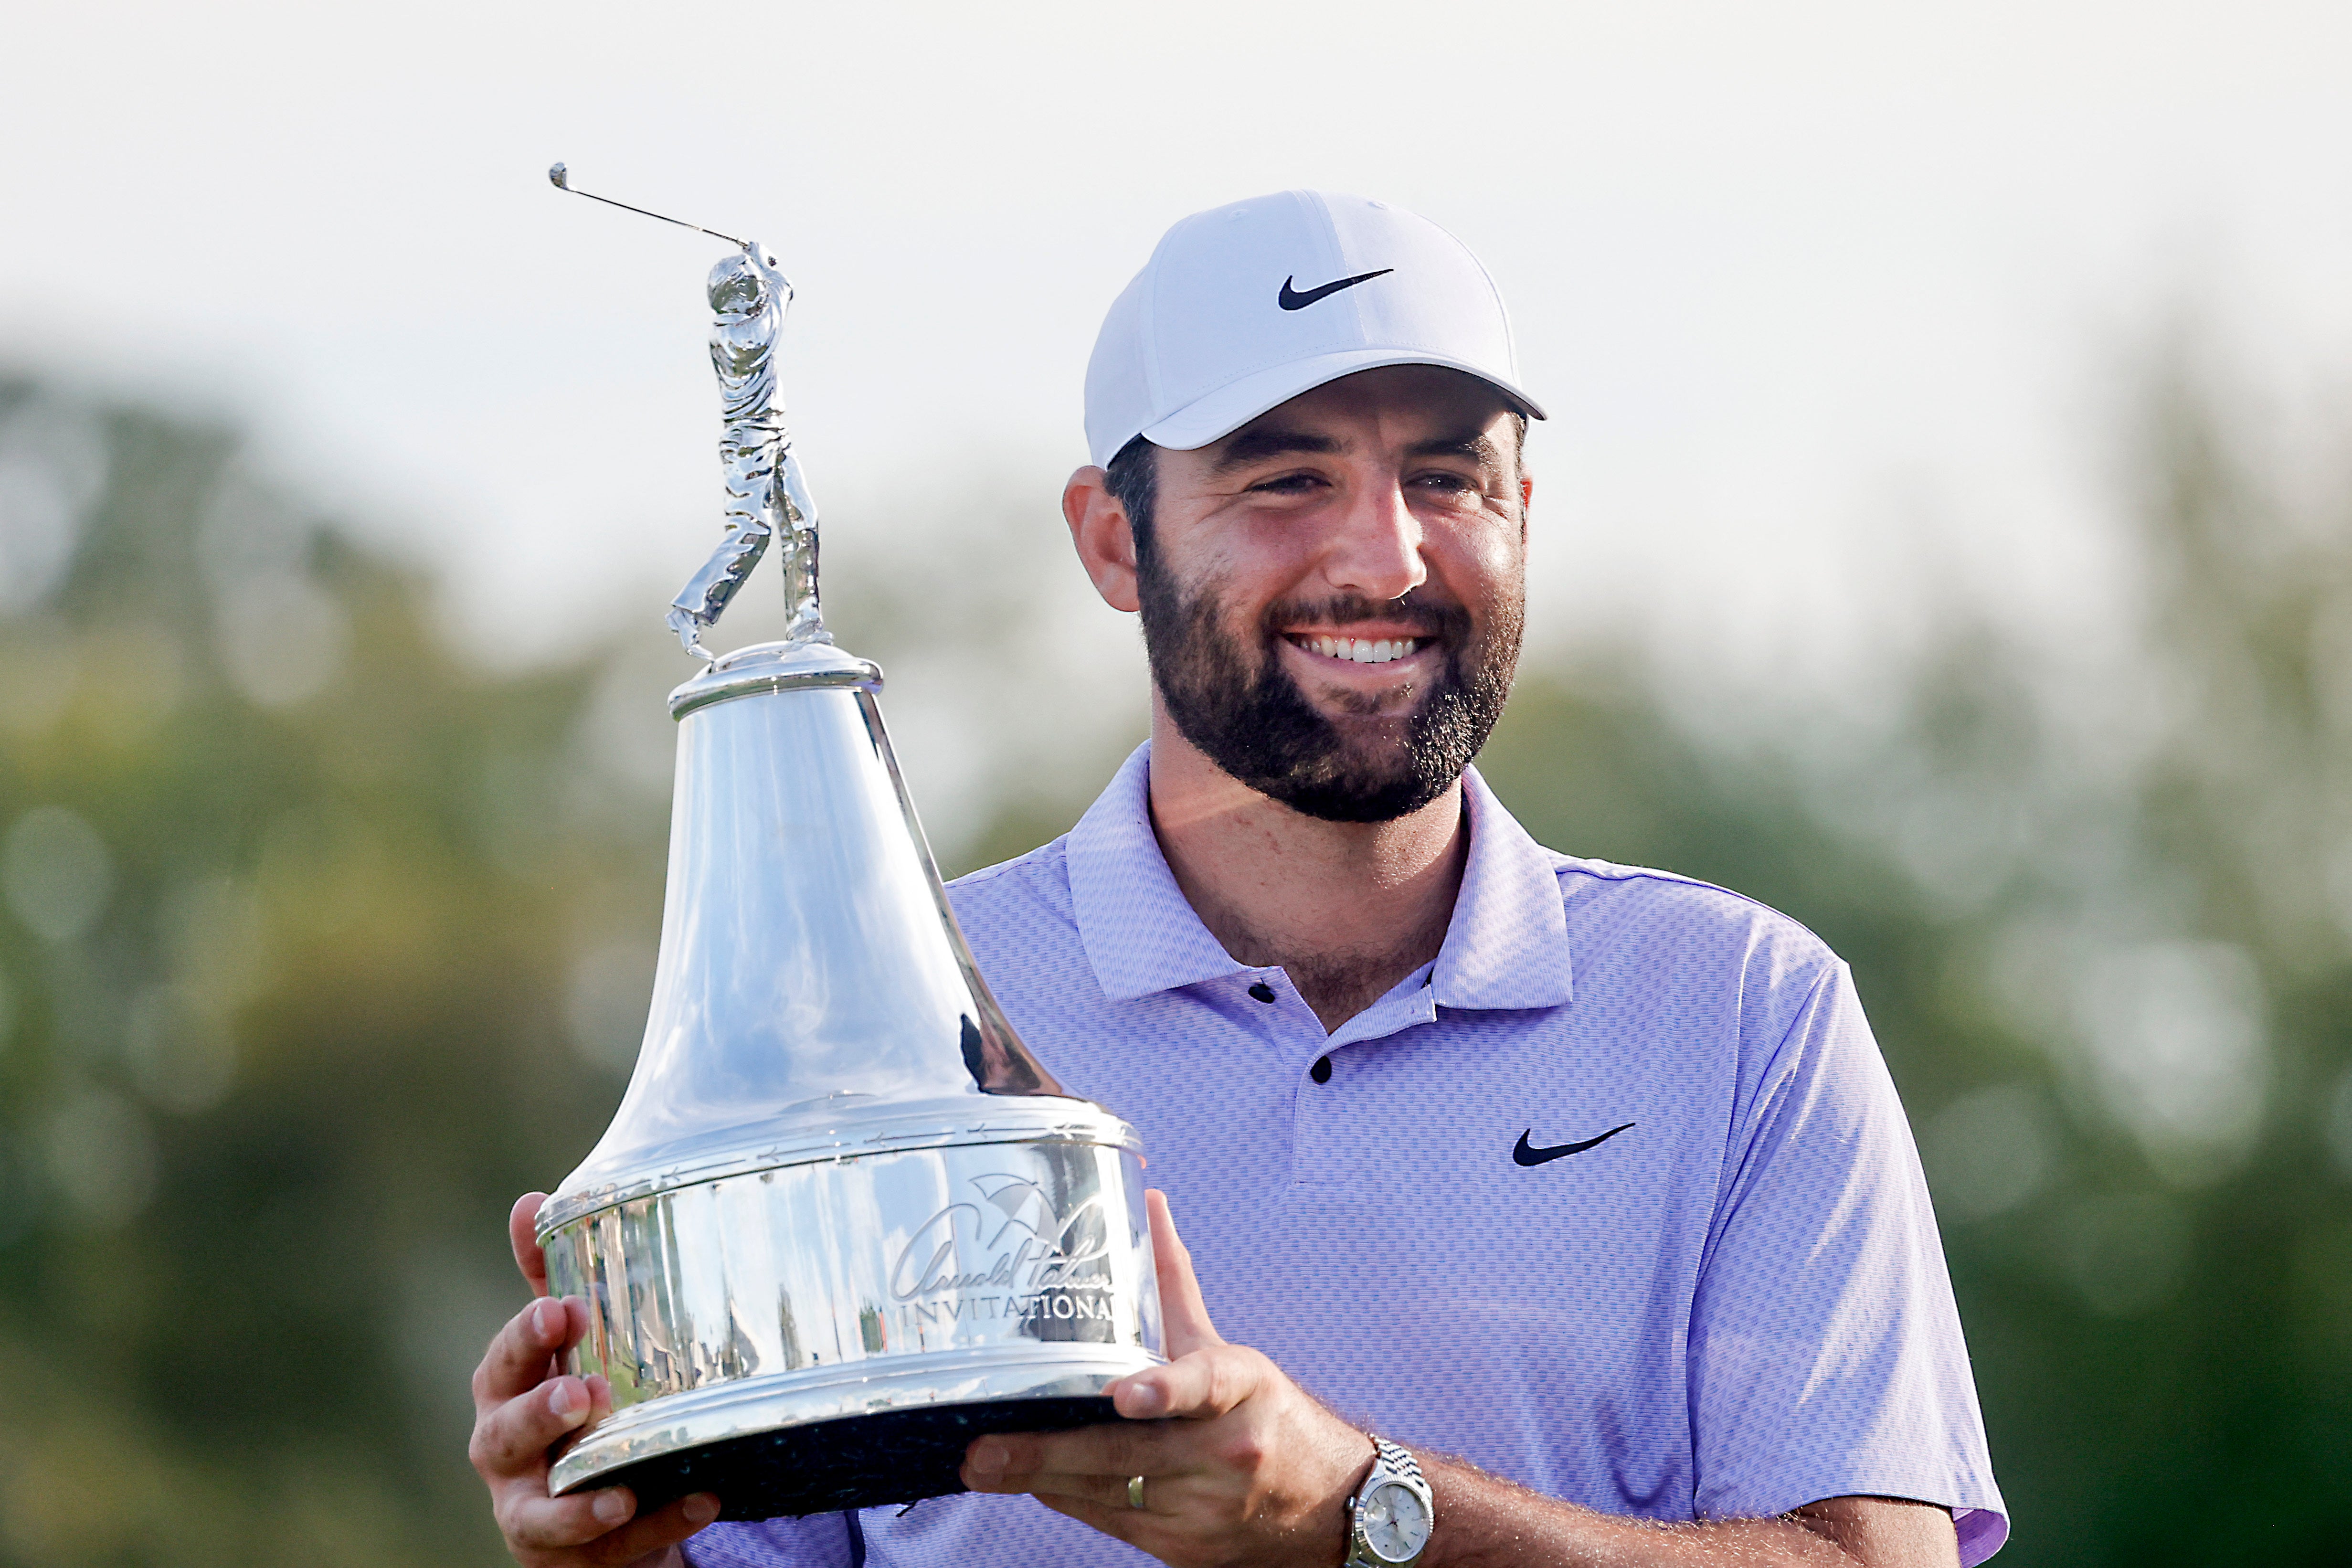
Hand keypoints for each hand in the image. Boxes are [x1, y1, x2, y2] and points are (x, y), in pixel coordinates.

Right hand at [468, 1192, 719, 1567]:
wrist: (596, 1500)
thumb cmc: (578, 1402)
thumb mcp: (569, 1344)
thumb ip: (550, 1279)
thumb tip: (530, 1199)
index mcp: (505, 1390)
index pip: (505, 1359)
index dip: (528, 1337)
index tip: (563, 1312)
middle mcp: (505, 1451)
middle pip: (506, 1434)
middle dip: (540, 1413)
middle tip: (580, 1393)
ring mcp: (531, 1509)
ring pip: (539, 1512)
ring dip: (581, 1498)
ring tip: (620, 1486)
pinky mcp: (570, 1556)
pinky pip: (612, 1547)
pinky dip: (657, 1524)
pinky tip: (703, 1499)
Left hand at [961, 1191, 1374, 1567]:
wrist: (1321, 1504)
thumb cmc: (1260, 1413)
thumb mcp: (1226, 1350)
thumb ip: (1174, 1282)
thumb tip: (1146, 1200)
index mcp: (1242, 1388)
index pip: (1204, 1386)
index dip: (1162, 1390)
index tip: (1121, 1394)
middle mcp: (1226, 1450)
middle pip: (1130, 1453)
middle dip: (1050, 1452)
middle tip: (986, 1447)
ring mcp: (1205, 1506)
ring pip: (1110, 1491)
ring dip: (1041, 1479)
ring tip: (981, 1465)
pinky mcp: (1184, 1546)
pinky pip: (1110, 1520)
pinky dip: (1066, 1498)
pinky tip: (1025, 1481)